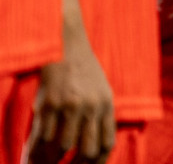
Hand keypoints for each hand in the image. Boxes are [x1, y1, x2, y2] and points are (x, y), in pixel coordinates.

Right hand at [34, 21, 115, 161]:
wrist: (66, 47)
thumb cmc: (83, 72)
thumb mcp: (101, 91)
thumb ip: (100, 116)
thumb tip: (99, 147)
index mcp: (106, 104)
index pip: (107, 144)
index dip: (98, 162)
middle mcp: (91, 107)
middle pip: (89, 150)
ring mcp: (70, 106)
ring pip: (65, 146)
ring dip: (55, 157)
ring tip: (48, 160)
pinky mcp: (50, 104)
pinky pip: (45, 135)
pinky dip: (41, 145)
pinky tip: (38, 147)